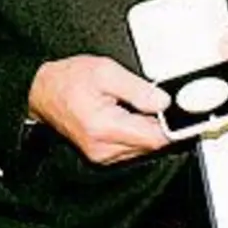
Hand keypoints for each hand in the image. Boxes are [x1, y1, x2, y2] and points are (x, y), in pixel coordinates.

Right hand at [28, 56, 170, 163]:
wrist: (43, 92)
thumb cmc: (68, 79)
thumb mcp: (105, 71)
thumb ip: (137, 88)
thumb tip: (164, 101)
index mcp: (104, 127)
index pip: (154, 138)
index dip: (173, 126)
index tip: (185, 113)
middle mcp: (104, 148)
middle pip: (151, 145)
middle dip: (161, 125)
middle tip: (161, 102)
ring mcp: (103, 155)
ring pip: (143, 149)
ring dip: (149, 130)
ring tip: (141, 106)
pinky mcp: (102, 156)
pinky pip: (132, 149)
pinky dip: (138, 134)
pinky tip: (132, 116)